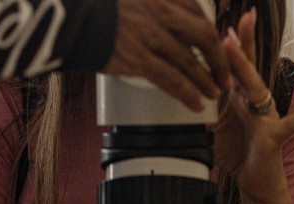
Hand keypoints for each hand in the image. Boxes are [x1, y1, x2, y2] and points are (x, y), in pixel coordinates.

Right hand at [104, 0, 231, 110]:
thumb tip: (163, 20)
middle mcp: (160, 13)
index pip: (197, 12)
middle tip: (223, 73)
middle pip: (203, 35)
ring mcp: (151, 36)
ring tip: (213, 92)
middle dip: (218, 57)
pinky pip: (172, 79)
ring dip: (206, 79)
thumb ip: (151, 5)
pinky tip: (196, 103)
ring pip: (190, 61)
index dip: (211, 31)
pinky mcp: (139, 59)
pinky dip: (187, 93)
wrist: (70, 19)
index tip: (219, 43)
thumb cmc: (95, 8)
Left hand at [216, 9, 293, 203]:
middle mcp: (257, 104)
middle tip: (240, 17)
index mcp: (243, 100)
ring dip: (246, 66)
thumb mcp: (219, 128)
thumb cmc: (242, 157)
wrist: (257, 186)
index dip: (230, 44)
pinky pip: (290, 125)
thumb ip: (211, 109)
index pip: (235, 67)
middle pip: (248, 67)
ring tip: (236, 45)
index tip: (223, 21)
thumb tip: (192, 96)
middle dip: (242, 42)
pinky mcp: (273, 138)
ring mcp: (267, 118)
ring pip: (257, 88)